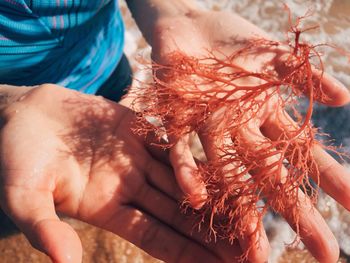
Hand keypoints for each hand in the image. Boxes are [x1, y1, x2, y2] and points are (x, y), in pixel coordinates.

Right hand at [0, 84, 242, 262]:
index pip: (159, 238)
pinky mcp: (140, 129)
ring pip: (186, 181)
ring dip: (217, 197)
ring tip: (252, 213)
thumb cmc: (17, 158)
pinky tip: (229, 165)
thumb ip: (44, 227)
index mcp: (108, 209)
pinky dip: (199, 156)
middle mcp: (130, 187)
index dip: (190, 254)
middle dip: (217, 233)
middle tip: (255, 251)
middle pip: (182, 215)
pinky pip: (175, 144)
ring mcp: (137, 158)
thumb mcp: (23, 195)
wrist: (24, 115)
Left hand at [149, 7, 349, 262]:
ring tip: (252, 249)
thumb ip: (304, 75)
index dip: (330, 178)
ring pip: (228, 172)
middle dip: (296, 211)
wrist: (188, 24)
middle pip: (271, 175)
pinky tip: (197, 199)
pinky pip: (181, 149)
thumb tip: (344, 99)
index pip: (303, 152)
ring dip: (241, 209)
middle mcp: (241, 128)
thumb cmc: (231, 40)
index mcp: (265, 114)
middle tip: (322, 253)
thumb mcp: (274, 54)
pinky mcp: (178, 117)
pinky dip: (188, 172)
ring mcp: (209, 126)